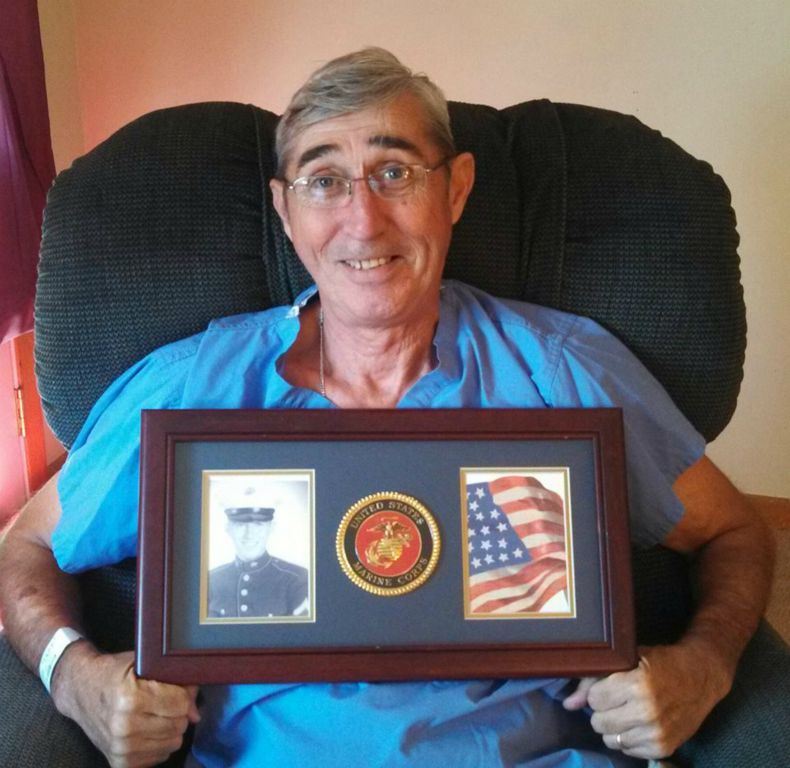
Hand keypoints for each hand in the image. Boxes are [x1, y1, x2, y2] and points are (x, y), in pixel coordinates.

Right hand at [52, 646, 199, 767]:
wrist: (80, 691)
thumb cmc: (114, 673)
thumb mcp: (143, 664)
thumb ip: (174, 681)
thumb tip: (196, 712)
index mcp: (130, 699)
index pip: (180, 704)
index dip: (183, 694)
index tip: (174, 688)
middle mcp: (124, 727)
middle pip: (179, 725)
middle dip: (178, 711)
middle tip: (165, 700)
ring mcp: (121, 749)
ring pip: (173, 742)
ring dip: (170, 728)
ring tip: (155, 714)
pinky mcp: (120, 763)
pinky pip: (159, 757)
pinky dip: (158, 742)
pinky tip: (147, 728)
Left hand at [562, 641, 730, 759]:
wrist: (700, 677)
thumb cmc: (660, 663)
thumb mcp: (627, 660)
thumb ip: (592, 680)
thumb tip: (568, 705)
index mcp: (637, 685)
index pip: (594, 699)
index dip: (598, 692)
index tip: (609, 686)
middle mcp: (647, 712)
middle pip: (599, 722)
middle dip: (603, 710)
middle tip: (617, 699)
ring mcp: (656, 733)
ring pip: (610, 739)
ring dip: (614, 726)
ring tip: (627, 710)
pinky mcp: (663, 748)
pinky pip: (627, 750)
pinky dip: (628, 738)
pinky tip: (638, 723)